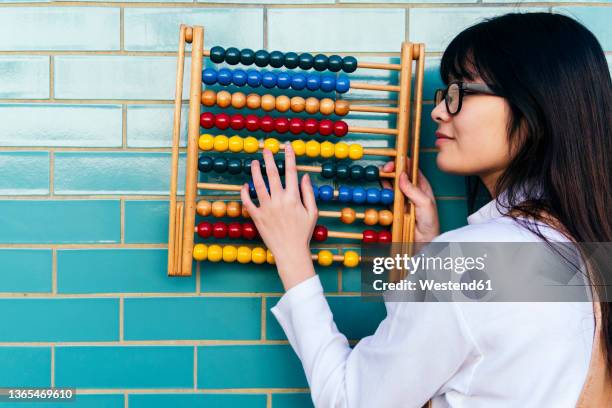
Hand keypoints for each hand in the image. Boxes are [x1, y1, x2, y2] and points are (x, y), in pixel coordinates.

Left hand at [240, 142, 317, 290]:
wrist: (290, 252)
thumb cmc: (303, 233)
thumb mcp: (312, 212)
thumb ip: (308, 193)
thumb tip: (304, 176)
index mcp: (293, 198)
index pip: (291, 172)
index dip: (289, 157)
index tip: (286, 147)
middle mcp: (279, 200)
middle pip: (272, 174)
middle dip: (269, 159)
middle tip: (266, 149)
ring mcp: (266, 208)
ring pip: (258, 185)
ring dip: (255, 171)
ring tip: (253, 162)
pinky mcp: (256, 217)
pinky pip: (247, 201)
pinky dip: (244, 192)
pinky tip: (245, 185)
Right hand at [380, 160, 439, 242]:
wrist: (423, 240)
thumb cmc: (429, 222)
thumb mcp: (425, 203)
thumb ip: (413, 189)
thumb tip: (402, 176)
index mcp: (422, 186)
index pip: (412, 170)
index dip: (404, 162)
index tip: (397, 160)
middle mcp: (411, 190)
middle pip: (401, 174)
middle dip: (393, 168)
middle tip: (386, 167)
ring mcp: (402, 197)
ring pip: (393, 182)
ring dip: (387, 176)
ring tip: (382, 171)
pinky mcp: (395, 205)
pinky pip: (388, 194)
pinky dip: (383, 188)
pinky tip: (381, 181)